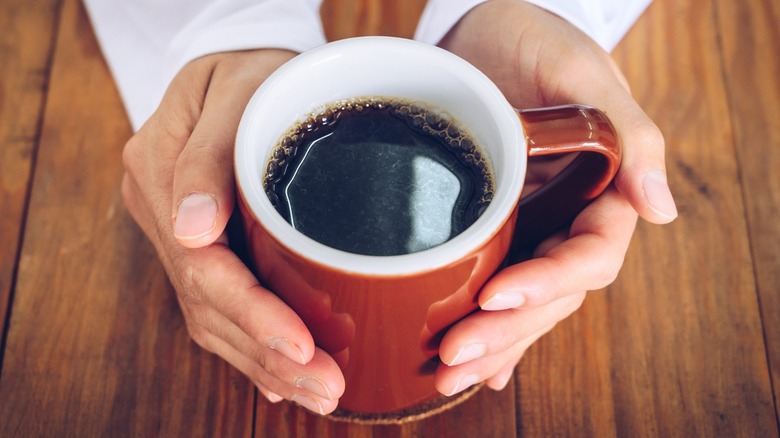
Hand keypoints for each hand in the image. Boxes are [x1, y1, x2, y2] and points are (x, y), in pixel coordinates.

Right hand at [121, 49, 344, 413]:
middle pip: (209, 304)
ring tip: (318, 392)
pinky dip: (253, 346)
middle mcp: (164, 213)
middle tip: (327, 388)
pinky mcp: (204, 245)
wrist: (241, 61)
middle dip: (269, 354)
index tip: (302, 345)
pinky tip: (281, 378)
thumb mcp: (234, 89)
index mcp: (160, 171)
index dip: (253, 313)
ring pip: (214, 317)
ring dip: (265, 362)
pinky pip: (220, 305)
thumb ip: (206, 158)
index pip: (203, 265)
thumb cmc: (250, 68)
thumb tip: (193, 231)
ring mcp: (180, 233)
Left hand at [433, 0, 677, 394]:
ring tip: (447, 374)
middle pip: (551, 294)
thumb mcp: (579, 71)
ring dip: (492, 344)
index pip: (588, 256)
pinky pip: (497, 287)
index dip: (547, 282)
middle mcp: (569, 220)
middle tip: (454, 354)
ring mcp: (533, 230)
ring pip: (523, 302)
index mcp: (603, 192)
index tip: (496, 297)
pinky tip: (472, 366)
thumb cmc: (536, 39)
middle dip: (507, 330)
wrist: (485, 34)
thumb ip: (628, 133)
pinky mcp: (495, 231)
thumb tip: (661, 211)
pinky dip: (489, 329)